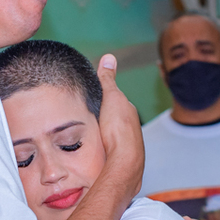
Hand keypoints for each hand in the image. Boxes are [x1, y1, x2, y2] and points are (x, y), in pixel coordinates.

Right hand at [95, 55, 143, 202]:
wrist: (125, 161)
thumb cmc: (118, 129)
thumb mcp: (110, 97)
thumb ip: (108, 80)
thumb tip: (109, 58)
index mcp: (128, 110)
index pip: (116, 99)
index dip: (103, 97)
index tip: (92, 97)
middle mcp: (132, 125)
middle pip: (115, 117)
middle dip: (104, 116)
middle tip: (87, 115)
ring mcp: (129, 141)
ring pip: (113, 133)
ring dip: (104, 131)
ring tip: (90, 132)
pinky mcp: (122, 155)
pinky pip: (111, 146)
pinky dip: (104, 144)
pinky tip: (97, 147)